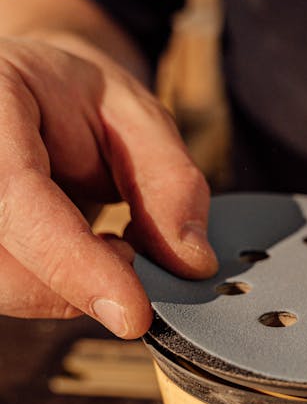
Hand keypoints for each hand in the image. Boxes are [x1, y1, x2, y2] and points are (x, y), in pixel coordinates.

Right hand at [0, 35, 216, 335]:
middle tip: (130, 249)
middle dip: (80, 280)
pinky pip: (8, 289)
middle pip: (5, 263)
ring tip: (104, 241)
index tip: (135, 312)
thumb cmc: (70, 97)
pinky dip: (55, 287)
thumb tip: (191, 262)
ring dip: (69, 287)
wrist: (18, 91)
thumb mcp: (136, 114)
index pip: (18, 196)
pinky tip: (76, 253)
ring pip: (6, 287)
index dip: (76, 262)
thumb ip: (169, 181)